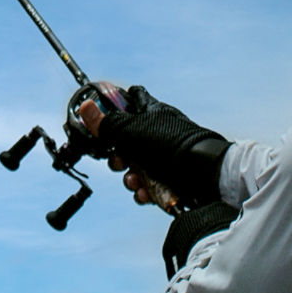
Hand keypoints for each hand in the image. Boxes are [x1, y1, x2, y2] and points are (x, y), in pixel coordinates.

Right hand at [77, 86, 229, 210]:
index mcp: (150, 113)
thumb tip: (85, 107)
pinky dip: (144, 190)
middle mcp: (156, 133)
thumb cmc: (174, 144)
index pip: (129, 99)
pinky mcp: (169, 177)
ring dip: (130, 177)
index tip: (101, 121)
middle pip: (125, 141)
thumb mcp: (134, 131)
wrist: (207, 173)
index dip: (112, 108)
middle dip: (118, 157)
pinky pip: (148, 185)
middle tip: (120, 162)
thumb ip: (107, 123)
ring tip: (136, 181)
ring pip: (135, 167)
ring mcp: (163, 156)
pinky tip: (147, 193)